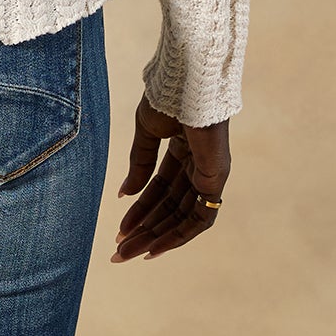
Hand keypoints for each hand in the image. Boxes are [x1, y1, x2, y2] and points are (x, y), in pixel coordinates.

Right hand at [108, 93, 230, 262]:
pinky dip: (179, 235)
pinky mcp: (216, 179)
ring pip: (182, 217)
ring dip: (156, 236)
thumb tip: (125, 194)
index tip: (121, 229)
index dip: (140, 209)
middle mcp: (197, 165)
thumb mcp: (147, 132)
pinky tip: (155, 246)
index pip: (160, 188)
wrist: (186, 83)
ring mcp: (208, 173)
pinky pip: (200, 217)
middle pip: (169, 207)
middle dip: (144, 229)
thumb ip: (140, 163)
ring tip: (129, 252)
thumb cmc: (167, 97)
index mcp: (182, 149)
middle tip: (119, 251)